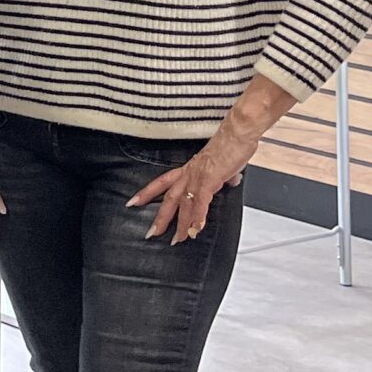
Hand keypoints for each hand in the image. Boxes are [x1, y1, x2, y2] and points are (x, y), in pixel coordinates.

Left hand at [130, 121, 258, 243]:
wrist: (238, 132)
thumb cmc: (231, 144)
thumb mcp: (223, 164)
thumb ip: (224, 175)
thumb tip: (230, 181)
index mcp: (189, 168)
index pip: (162, 182)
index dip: (147, 193)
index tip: (133, 203)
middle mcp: (189, 173)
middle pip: (169, 198)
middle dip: (161, 217)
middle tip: (152, 233)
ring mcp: (198, 176)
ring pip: (184, 203)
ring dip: (181, 224)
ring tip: (178, 239)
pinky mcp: (210, 179)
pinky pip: (201, 201)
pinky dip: (198, 217)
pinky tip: (196, 229)